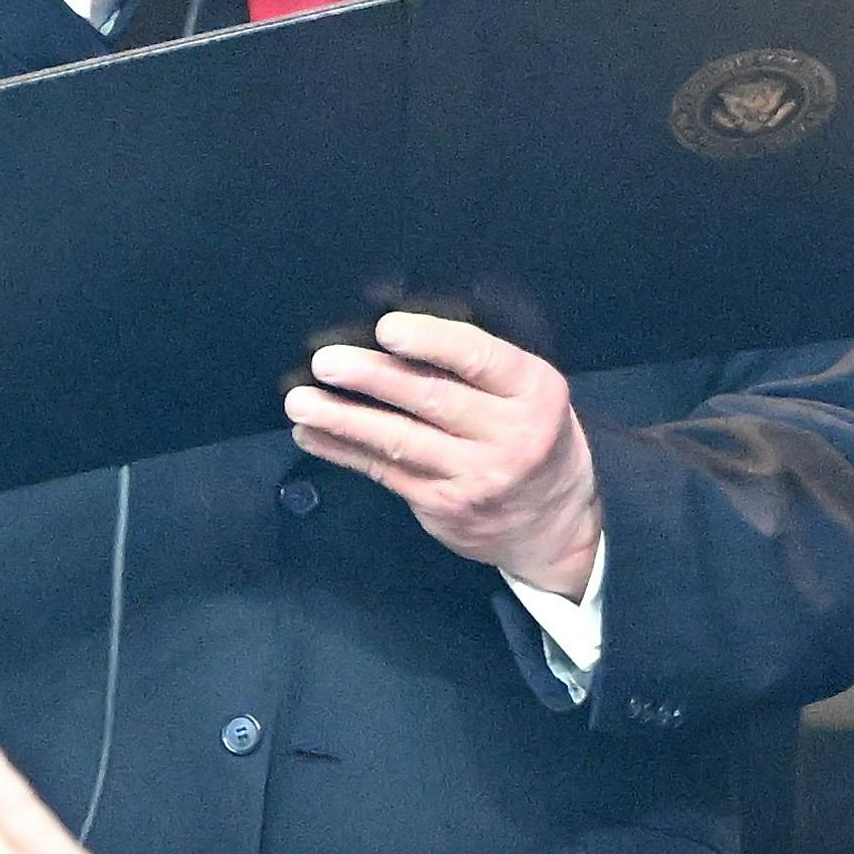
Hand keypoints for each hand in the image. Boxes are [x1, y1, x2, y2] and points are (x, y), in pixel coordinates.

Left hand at [289, 312, 601, 600]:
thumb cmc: (534, 436)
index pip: (480, 359)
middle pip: (432, 399)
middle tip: (326, 362)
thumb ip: (481, 369)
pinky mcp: (442, 505)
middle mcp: (508, 435)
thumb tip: (395, 336)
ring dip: (343, 419)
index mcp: (534, 391)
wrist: (553, 524)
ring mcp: (474, 476)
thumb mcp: (531, 395)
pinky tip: (313, 435)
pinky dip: (343, 451)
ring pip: (400, 441)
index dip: (431, 341)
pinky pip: (385, 473)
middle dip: (372, 377)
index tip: (387, 329)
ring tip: (301, 401)